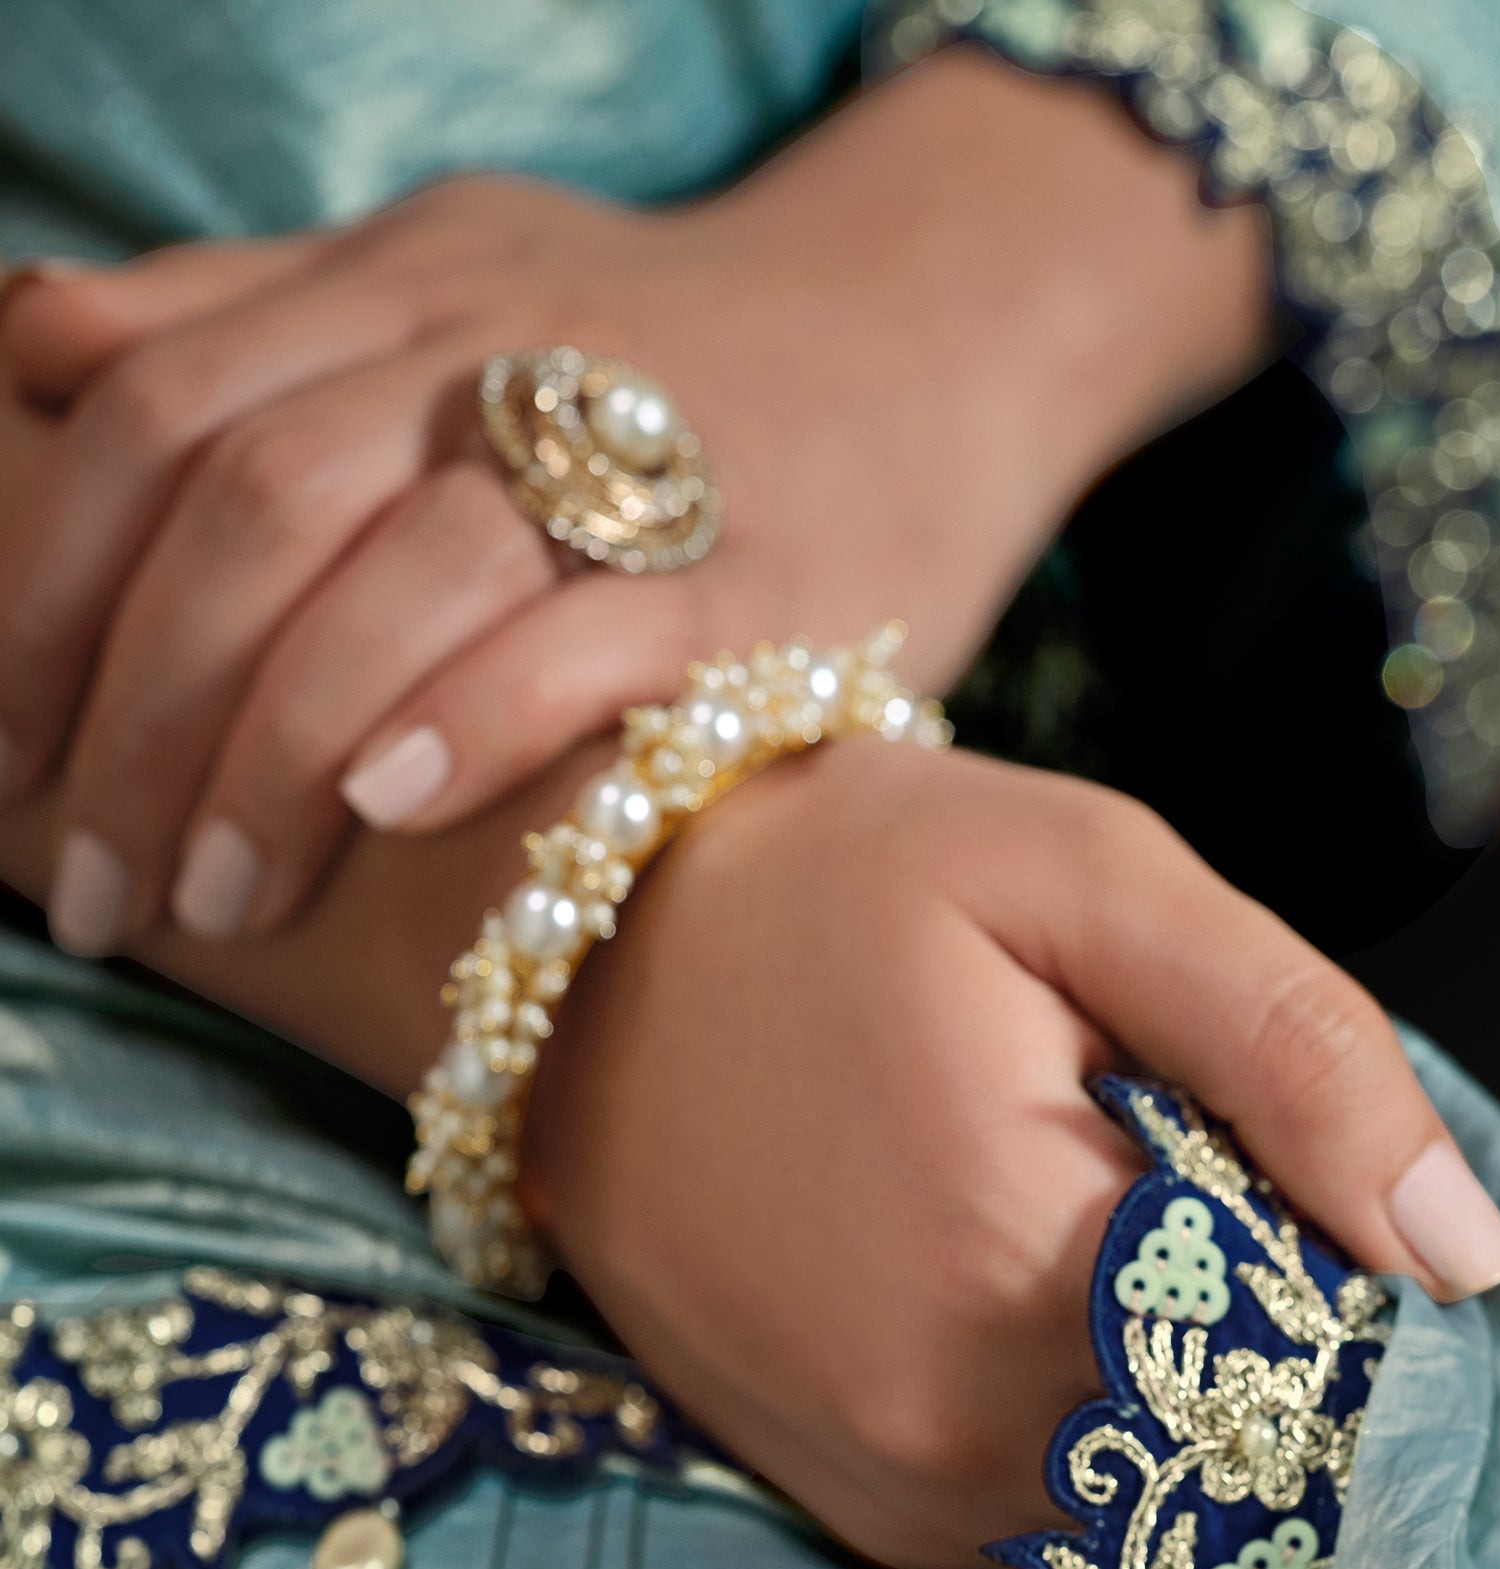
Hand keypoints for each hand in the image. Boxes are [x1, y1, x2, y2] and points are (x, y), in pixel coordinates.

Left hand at [0, 49, 1267, 955]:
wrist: (938, 334)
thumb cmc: (666, 344)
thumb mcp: (446, 270)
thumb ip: (248, 315)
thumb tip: (41, 340)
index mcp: (392, 286)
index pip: (155, 416)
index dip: (48, 592)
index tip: (10, 756)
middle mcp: (492, 348)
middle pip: (247, 503)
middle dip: (140, 712)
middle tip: (107, 886)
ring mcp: (631, 457)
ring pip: (396, 567)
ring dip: (275, 746)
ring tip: (226, 899)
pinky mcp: (757, 577)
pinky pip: (590, 633)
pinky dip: (471, 712)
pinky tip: (391, 803)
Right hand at [527, 742, 1499, 1568]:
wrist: (570, 956)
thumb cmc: (835, 884)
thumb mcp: (1091, 880)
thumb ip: (1300, 1052)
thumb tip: (1470, 1253)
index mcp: (1031, 1276)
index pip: (1323, 1378)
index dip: (1391, 1313)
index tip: (1399, 1234)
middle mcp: (957, 1439)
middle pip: (1247, 1463)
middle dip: (1303, 1363)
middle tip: (1277, 1213)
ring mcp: (902, 1500)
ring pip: (1160, 1509)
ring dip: (1202, 1405)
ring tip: (1157, 1240)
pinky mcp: (866, 1516)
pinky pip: (1057, 1522)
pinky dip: (1104, 1438)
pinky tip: (1069, 1306)